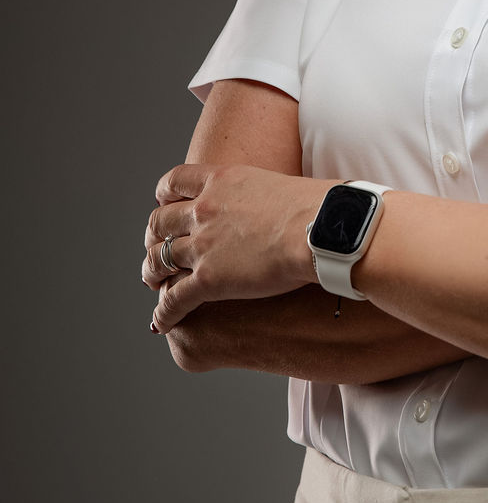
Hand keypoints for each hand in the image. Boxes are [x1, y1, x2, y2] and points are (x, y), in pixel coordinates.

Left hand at [142, 164, 327, 333]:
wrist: (321, 229)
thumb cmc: (319, 207)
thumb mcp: (280, 184)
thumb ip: (263, 194)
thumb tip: (282, 205)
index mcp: (221, 181)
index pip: (175, 181)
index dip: (164, 195)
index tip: (164, 203)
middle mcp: (204, 210)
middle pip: (160, 221)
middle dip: (155, 237)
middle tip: (158, 247)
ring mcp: (202, 245)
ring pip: (159, 260)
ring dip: (152, 273)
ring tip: (154, 284)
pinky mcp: (208, 279)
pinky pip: (174, 299)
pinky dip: (163, 312)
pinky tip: (160, 322)